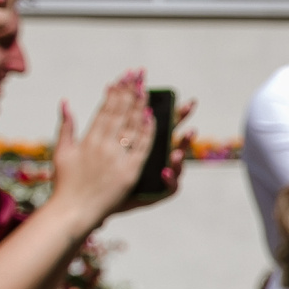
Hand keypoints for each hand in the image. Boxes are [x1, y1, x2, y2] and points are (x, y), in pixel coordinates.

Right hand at [48, 72, 155, 227]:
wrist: (74, 210)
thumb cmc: (65, 182)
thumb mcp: (61, 152)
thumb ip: (65, 126)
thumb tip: (65, 102)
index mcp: (88, 139)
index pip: (105, 110)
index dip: (114, 93)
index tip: (121, 79)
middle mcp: (104, 146)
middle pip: (121, 114)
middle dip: (130, 93)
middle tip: (138, 75)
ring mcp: (118, 158)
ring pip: (133, 126)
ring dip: (140, 106)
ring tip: (146, 89)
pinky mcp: (130, 171)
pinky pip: (143, 148)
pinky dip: (148, 131)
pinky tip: (153, 117)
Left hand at [112, 97, 196, 212]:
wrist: (96, 202)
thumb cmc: (102, 172)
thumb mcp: (102, 141)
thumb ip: (109, 116)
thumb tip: (108, 86)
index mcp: (147, 143)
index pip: (163, 123)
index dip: (174, 111)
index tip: (187, 100)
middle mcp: (159, 157)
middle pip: (175, 138)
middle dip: (184, 127)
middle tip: (191, 116)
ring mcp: (162, 174)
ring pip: (177, 162)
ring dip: (181, 151)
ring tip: (179, 150)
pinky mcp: (159, 192)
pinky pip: (170, 187)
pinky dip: (169, 178)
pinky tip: (165, 171)